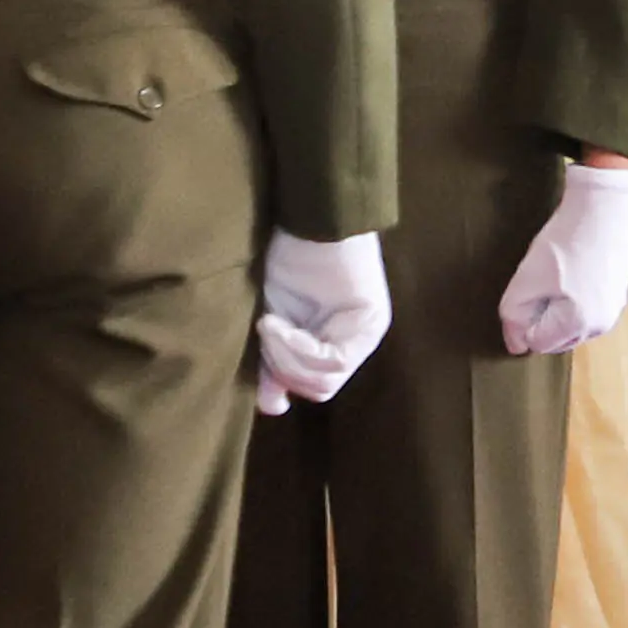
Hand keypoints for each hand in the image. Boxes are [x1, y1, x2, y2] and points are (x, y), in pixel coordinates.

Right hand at [256, 228, 392, 413]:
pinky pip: (334, 360)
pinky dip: (297, 347)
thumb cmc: (287, 261)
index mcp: (335, 342)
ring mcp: (367, 334)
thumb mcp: (272, 318)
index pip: (312, 386)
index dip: (281, 379)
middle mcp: (357, 342)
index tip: (257, 355)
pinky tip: (275, 322)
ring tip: (267, 323)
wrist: (305, 219)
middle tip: (262, 331)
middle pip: (319, 388)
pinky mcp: (369, 324)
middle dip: (282, 368)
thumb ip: (274, 362)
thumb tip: (274, 407)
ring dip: (286, 356)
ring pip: (325, 380)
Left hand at [501, 157, 627, 354]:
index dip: (523, 318)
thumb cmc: (564, 244)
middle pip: (556, 340)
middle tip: (542, 282)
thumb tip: (516, 346)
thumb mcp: (526, 280)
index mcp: (579, 326)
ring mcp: (614, 311)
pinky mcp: (619, 295)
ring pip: (571, 326)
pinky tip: (574, 272)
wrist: (604, 209)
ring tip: (559, 276)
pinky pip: (586, 312)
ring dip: (557, 311)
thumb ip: (513, 317)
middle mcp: (601, 326)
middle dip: (542, 318)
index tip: (528, 289)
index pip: (536, 342)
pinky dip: (574, 301)